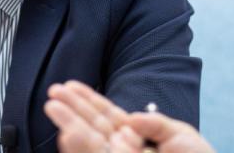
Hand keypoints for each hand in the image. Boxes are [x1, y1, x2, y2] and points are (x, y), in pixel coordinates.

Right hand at [44, 80, 214, 152]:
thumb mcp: (180, 136)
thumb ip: (156, 122)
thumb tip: (130, 118)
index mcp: (136, 140)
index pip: (106, 117)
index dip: (88, 101)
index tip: (69, 87)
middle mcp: (123, 151)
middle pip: (93, 129)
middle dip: (72, 111)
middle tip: (52, 93)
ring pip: (91, 145)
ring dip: (72, 127)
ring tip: (55, 109)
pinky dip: (82, 147)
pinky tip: (69, 134)